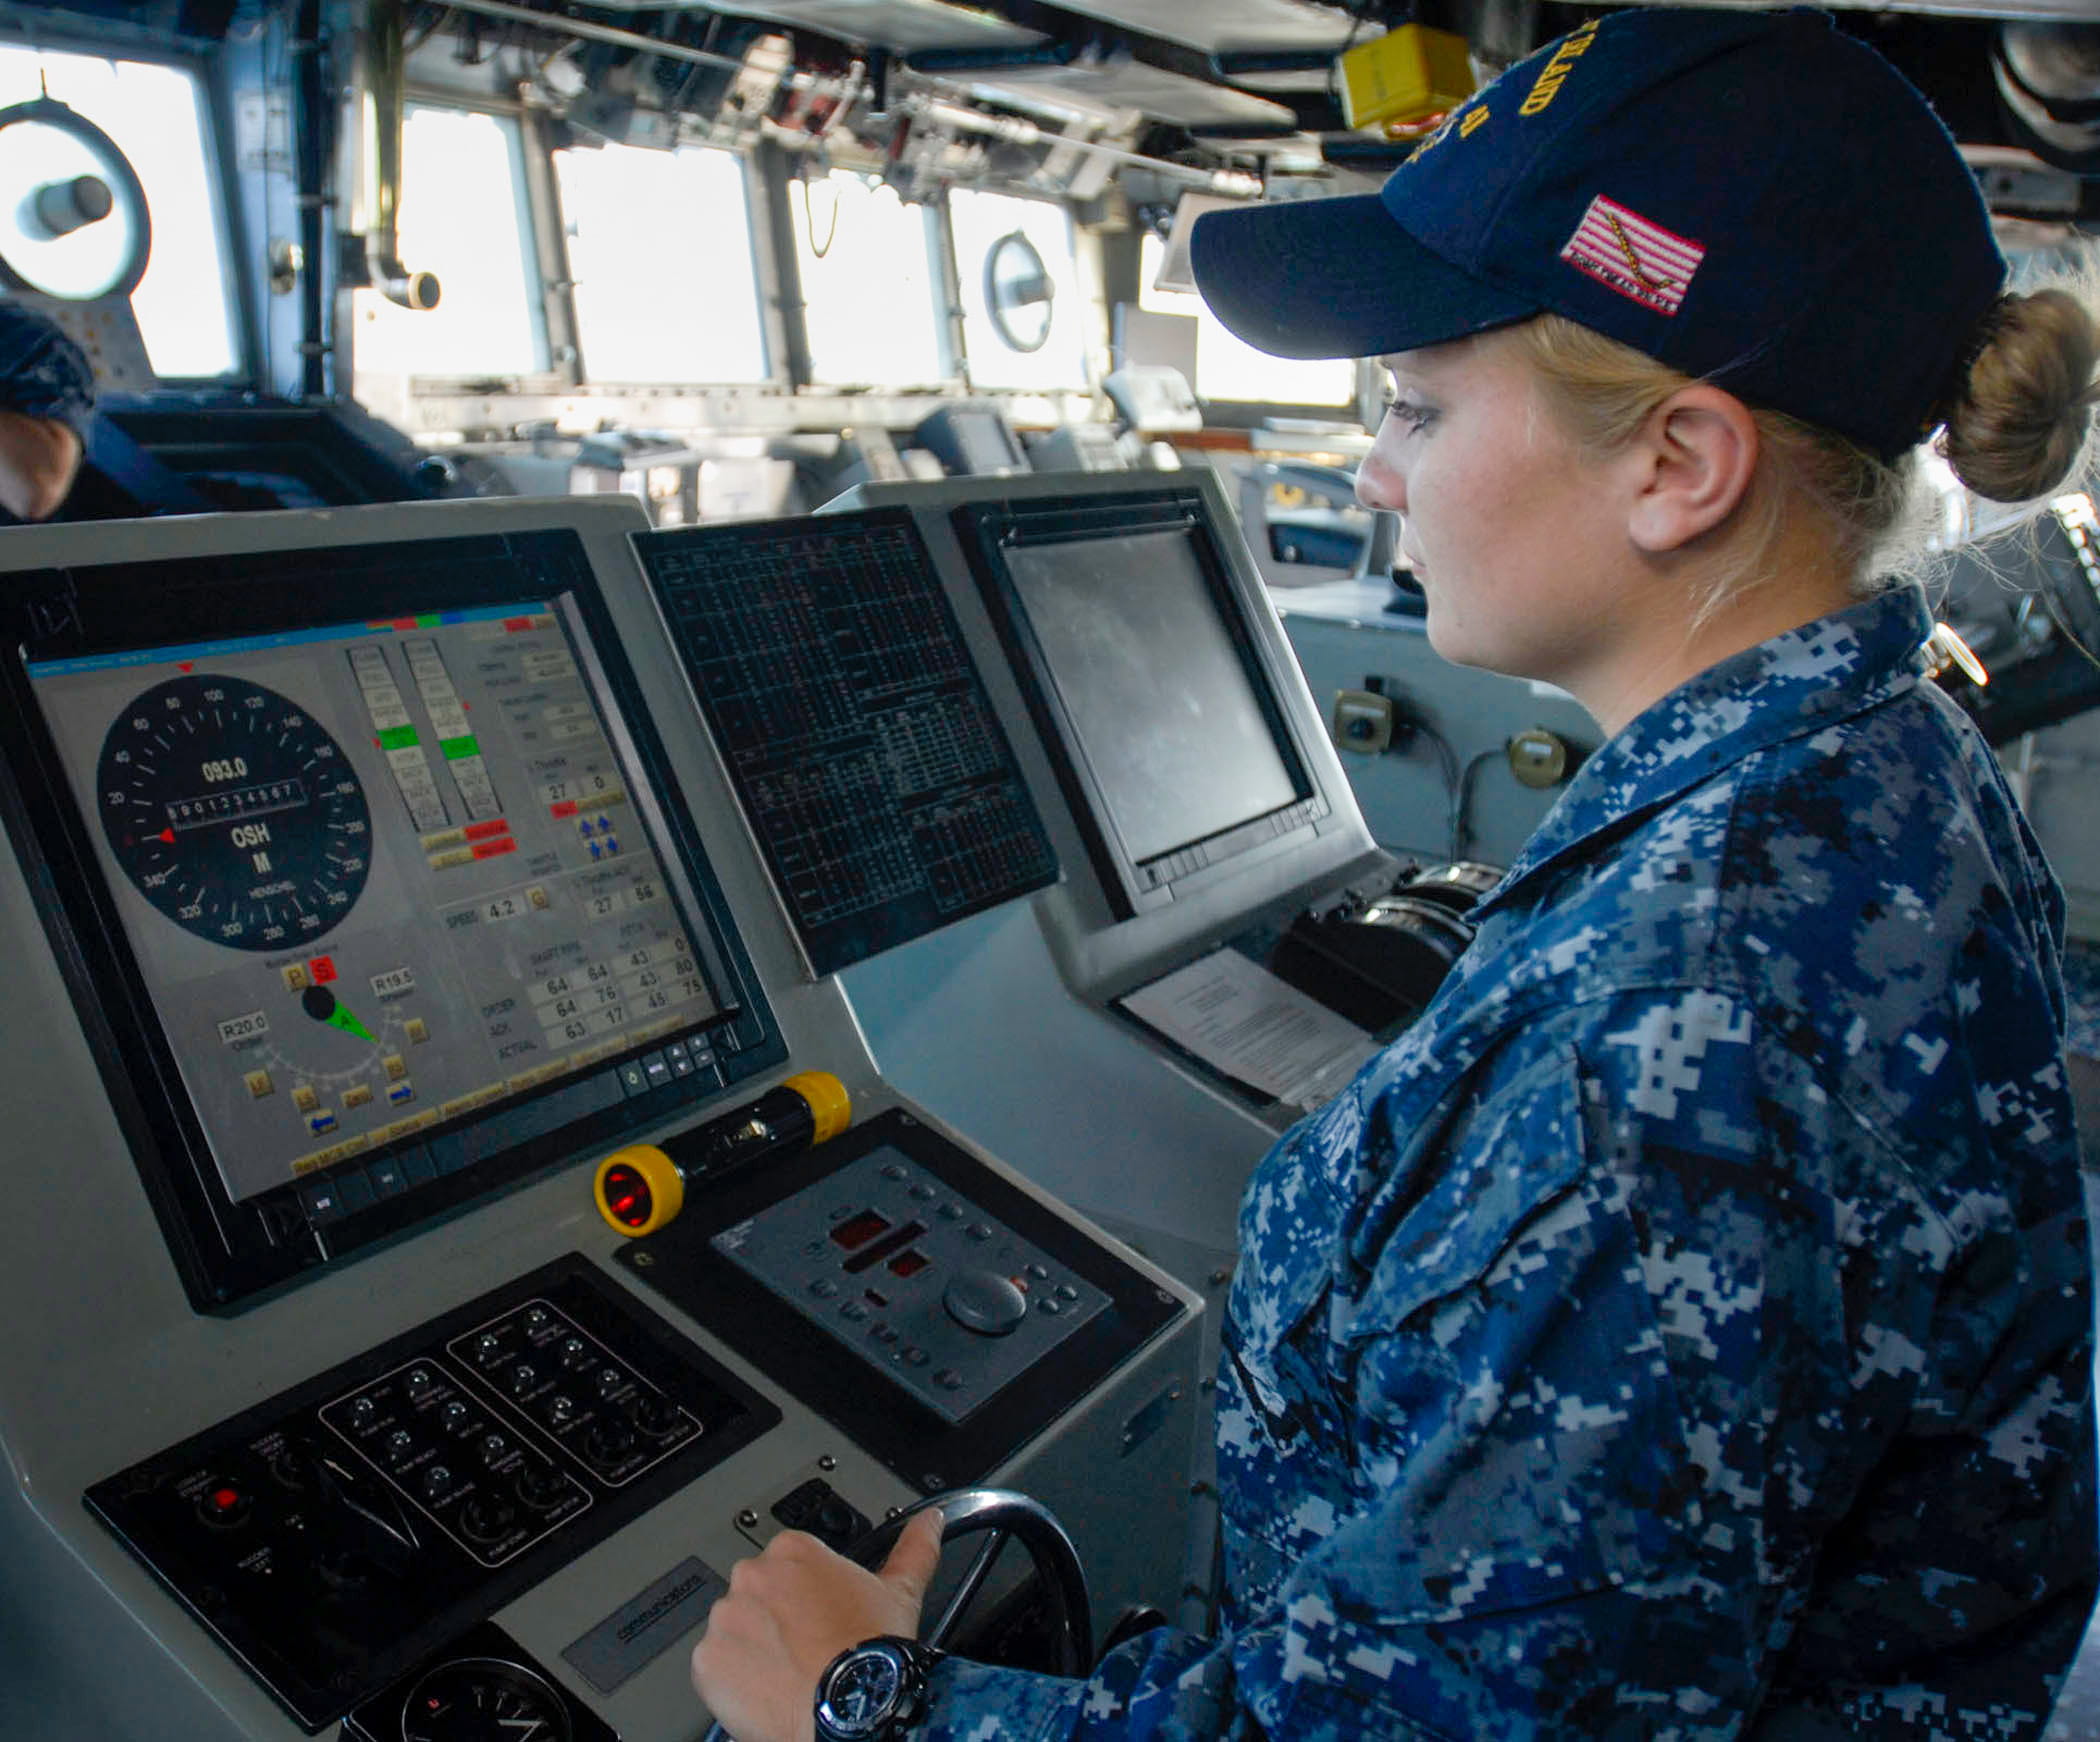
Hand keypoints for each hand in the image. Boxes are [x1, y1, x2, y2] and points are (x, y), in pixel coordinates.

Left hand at [692, 1508, 946, 1741]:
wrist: (849, 1708)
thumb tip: (928, 1522)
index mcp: (794, 1550)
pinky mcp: (707, 1661)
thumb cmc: (872, 1651)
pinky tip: (766, 1690)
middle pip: (757, 1595)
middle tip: (805, 1649)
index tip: (818, 1618)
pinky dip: (732, 1681)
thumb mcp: (900, 1591)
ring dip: (753, 1648)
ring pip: (734, 1631)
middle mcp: (753, 1576)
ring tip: (788, 1674)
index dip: (806, 1596)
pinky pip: (713, 1668)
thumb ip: (914, 1547)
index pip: (789, 1564)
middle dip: (776, 1619)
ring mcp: (726, 1618)